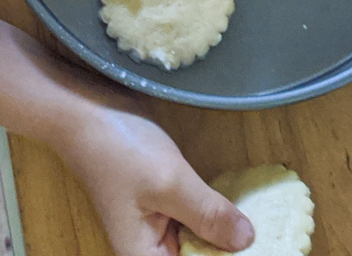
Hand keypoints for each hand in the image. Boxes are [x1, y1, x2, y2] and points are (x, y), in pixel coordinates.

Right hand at [58, 99, 253, 255]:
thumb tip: (247, 241)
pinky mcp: (162, 204)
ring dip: (224, 233)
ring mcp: (155, 226)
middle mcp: (149, 249)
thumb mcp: (170, 182)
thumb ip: (208, 214)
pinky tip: (239, 207)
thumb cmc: (122, 148)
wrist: (86, 109)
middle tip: (264, 232)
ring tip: (259, 223)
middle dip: (226, 248)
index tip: (260, 245)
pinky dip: (214, 215)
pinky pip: (194, 219)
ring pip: (199, 241)